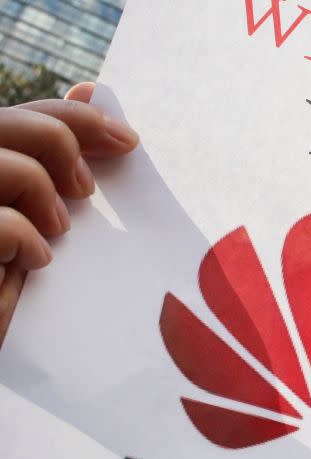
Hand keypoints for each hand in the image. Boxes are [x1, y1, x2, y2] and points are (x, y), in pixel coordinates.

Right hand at [0, 82, 138, 345]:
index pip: (21, 115)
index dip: (75, 116)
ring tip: (56, 231)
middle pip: (3, 123)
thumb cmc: (23, 290)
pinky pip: (0, 223)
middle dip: (60, 142)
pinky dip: (25, 239)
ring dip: (42, 194)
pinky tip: (34, 263)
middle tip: (87, 189)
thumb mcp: (41, 217)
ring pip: (4, 165)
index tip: (129, 141)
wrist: (20, 349)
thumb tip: (89, 88)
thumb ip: (57, 161)